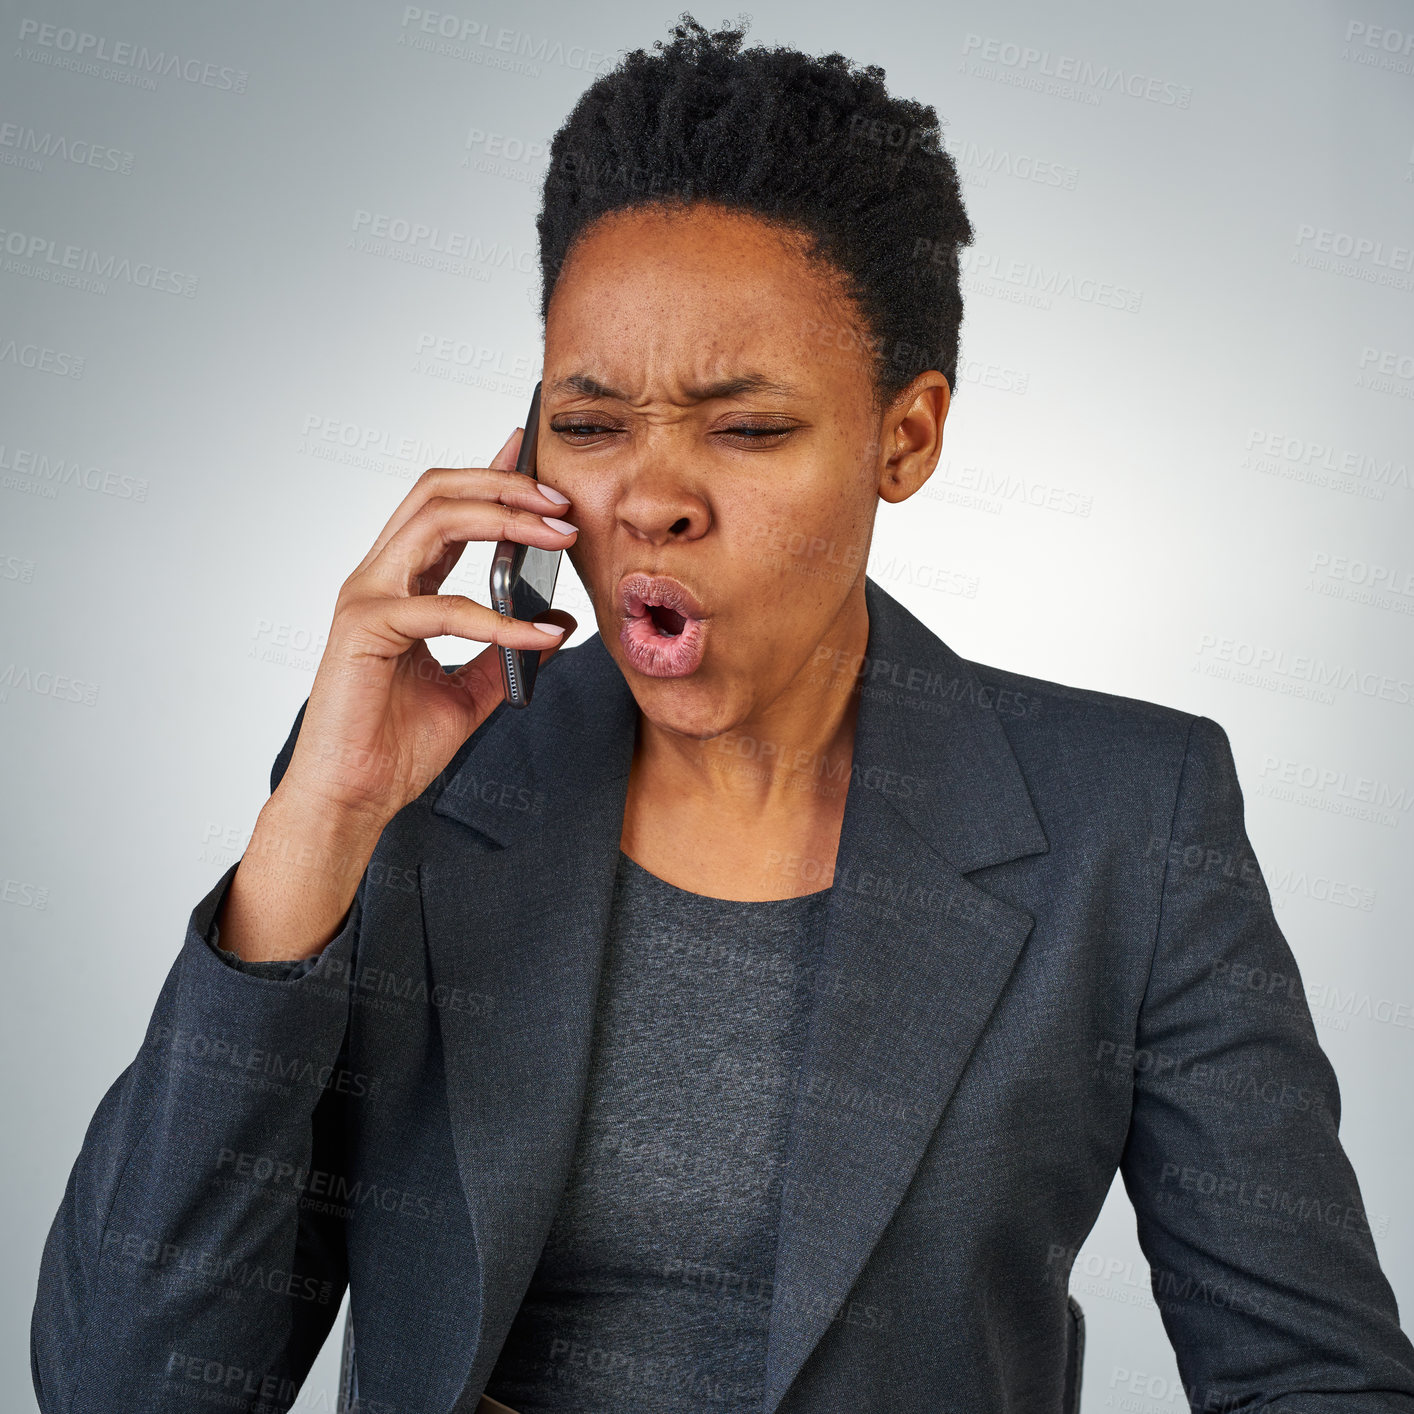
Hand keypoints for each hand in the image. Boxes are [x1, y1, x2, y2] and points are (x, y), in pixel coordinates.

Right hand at [275, 426, 578, 830]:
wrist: (353, 798)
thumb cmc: (395, 746)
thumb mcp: (472, 692)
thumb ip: (509, 653)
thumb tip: (559, 622)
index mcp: (400, 584)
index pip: (444, 506)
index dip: (487, 472)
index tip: (530, 450)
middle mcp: (379, 578)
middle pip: (438, 492)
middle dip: (505, 483)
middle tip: (562, 502)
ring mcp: (367, 597)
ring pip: (435, 521)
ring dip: (505, 519)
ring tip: (558, 535)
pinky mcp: (366, 629)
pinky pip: (444, 607)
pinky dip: (500, 619)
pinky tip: (541, 635)